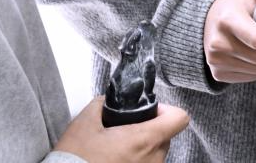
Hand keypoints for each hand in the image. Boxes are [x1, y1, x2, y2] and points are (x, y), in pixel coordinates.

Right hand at [53, 96, 188, 162]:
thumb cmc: (75, 158)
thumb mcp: (84, 123)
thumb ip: (102, 104)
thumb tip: (109, 99)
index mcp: (145, 140)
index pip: (180, 118)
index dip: (167, 110)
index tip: (148, 111)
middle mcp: (153, 159)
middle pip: (166, 136)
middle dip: (150, 129)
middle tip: (126, 130)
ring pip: (156, 153)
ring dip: (142, 147)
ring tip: (117, 148)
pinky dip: (136, 160)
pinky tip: (115, 160)